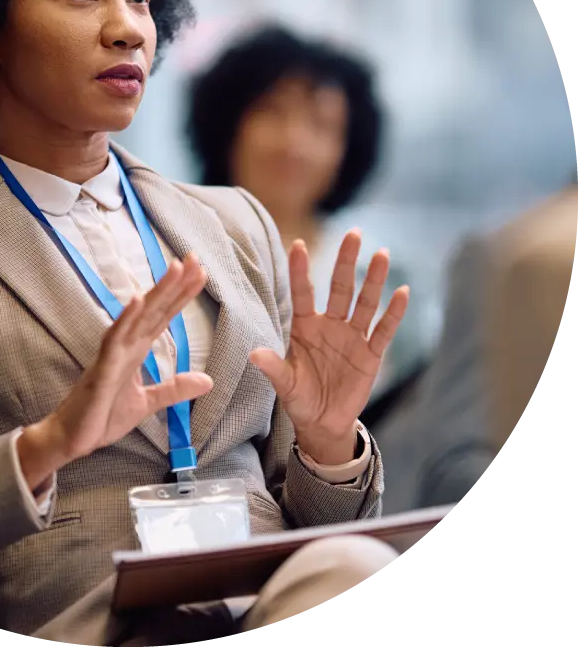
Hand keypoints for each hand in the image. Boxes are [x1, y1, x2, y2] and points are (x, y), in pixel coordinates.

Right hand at [18, 255, 213, 489]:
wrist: (72, 438)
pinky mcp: (102, 368)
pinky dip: (126, 318)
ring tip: (175, 268)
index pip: (164, 316)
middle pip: (156, 308)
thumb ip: (175, 389)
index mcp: (136, 349)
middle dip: (175, 283)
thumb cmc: (102, 416)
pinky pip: (114, 339)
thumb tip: (208, 380)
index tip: (200, 272)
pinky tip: (137, 300)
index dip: (182, 294)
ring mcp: (113, 353)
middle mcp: (126, 344)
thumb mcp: (148, 403)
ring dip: (156, 291)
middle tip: (194, 257)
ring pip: (139, 316)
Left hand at [250, 230, 408, 465]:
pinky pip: (384, 330)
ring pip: (365, 303)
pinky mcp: (371, 354)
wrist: (323, 422)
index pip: (303, 293)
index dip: (301, 270)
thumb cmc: (300, 397)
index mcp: (305, 327)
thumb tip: (254, 354)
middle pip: (340, 287)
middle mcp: (330, 325)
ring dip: (374, 280)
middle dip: (346, 261)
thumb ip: (273, 367)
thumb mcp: (285, 383)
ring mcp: (352, 337)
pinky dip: (394, 313)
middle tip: (353, 234)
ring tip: (382, 254)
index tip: (299, 244)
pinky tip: (402, 291)